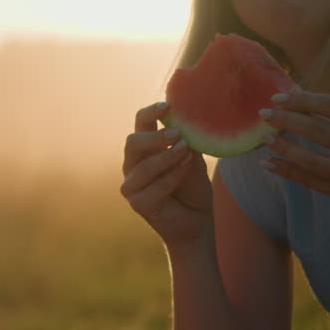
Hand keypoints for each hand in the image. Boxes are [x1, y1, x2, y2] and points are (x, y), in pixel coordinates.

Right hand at [120, 101, 213, 246]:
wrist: (197, 224)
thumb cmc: (193, 190)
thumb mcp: (193, 162)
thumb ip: (186, 146)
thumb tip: (188, 125)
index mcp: (144, 150)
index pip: (140, 125)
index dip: (150, 113)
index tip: (168, 105)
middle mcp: (132, 165)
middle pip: (133, 142)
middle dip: (155, 136)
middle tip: (178, 133)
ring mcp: (131, 185)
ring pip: (143, 165)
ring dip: (166, 156)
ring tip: (186, 150)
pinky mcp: (137, 203)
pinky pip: (154, 186)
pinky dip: (172, 176)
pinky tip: (187, 167)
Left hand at [260, 91, 329, 212]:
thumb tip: (301, 102)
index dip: (302, 100)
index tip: (278, 98)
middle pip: (317, 130)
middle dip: (286, 120)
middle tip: (264, 114)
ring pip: (310, 159)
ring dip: (283, 146)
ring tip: (266, 137)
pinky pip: (311, 181)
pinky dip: (286, 171)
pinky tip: (268, 162)